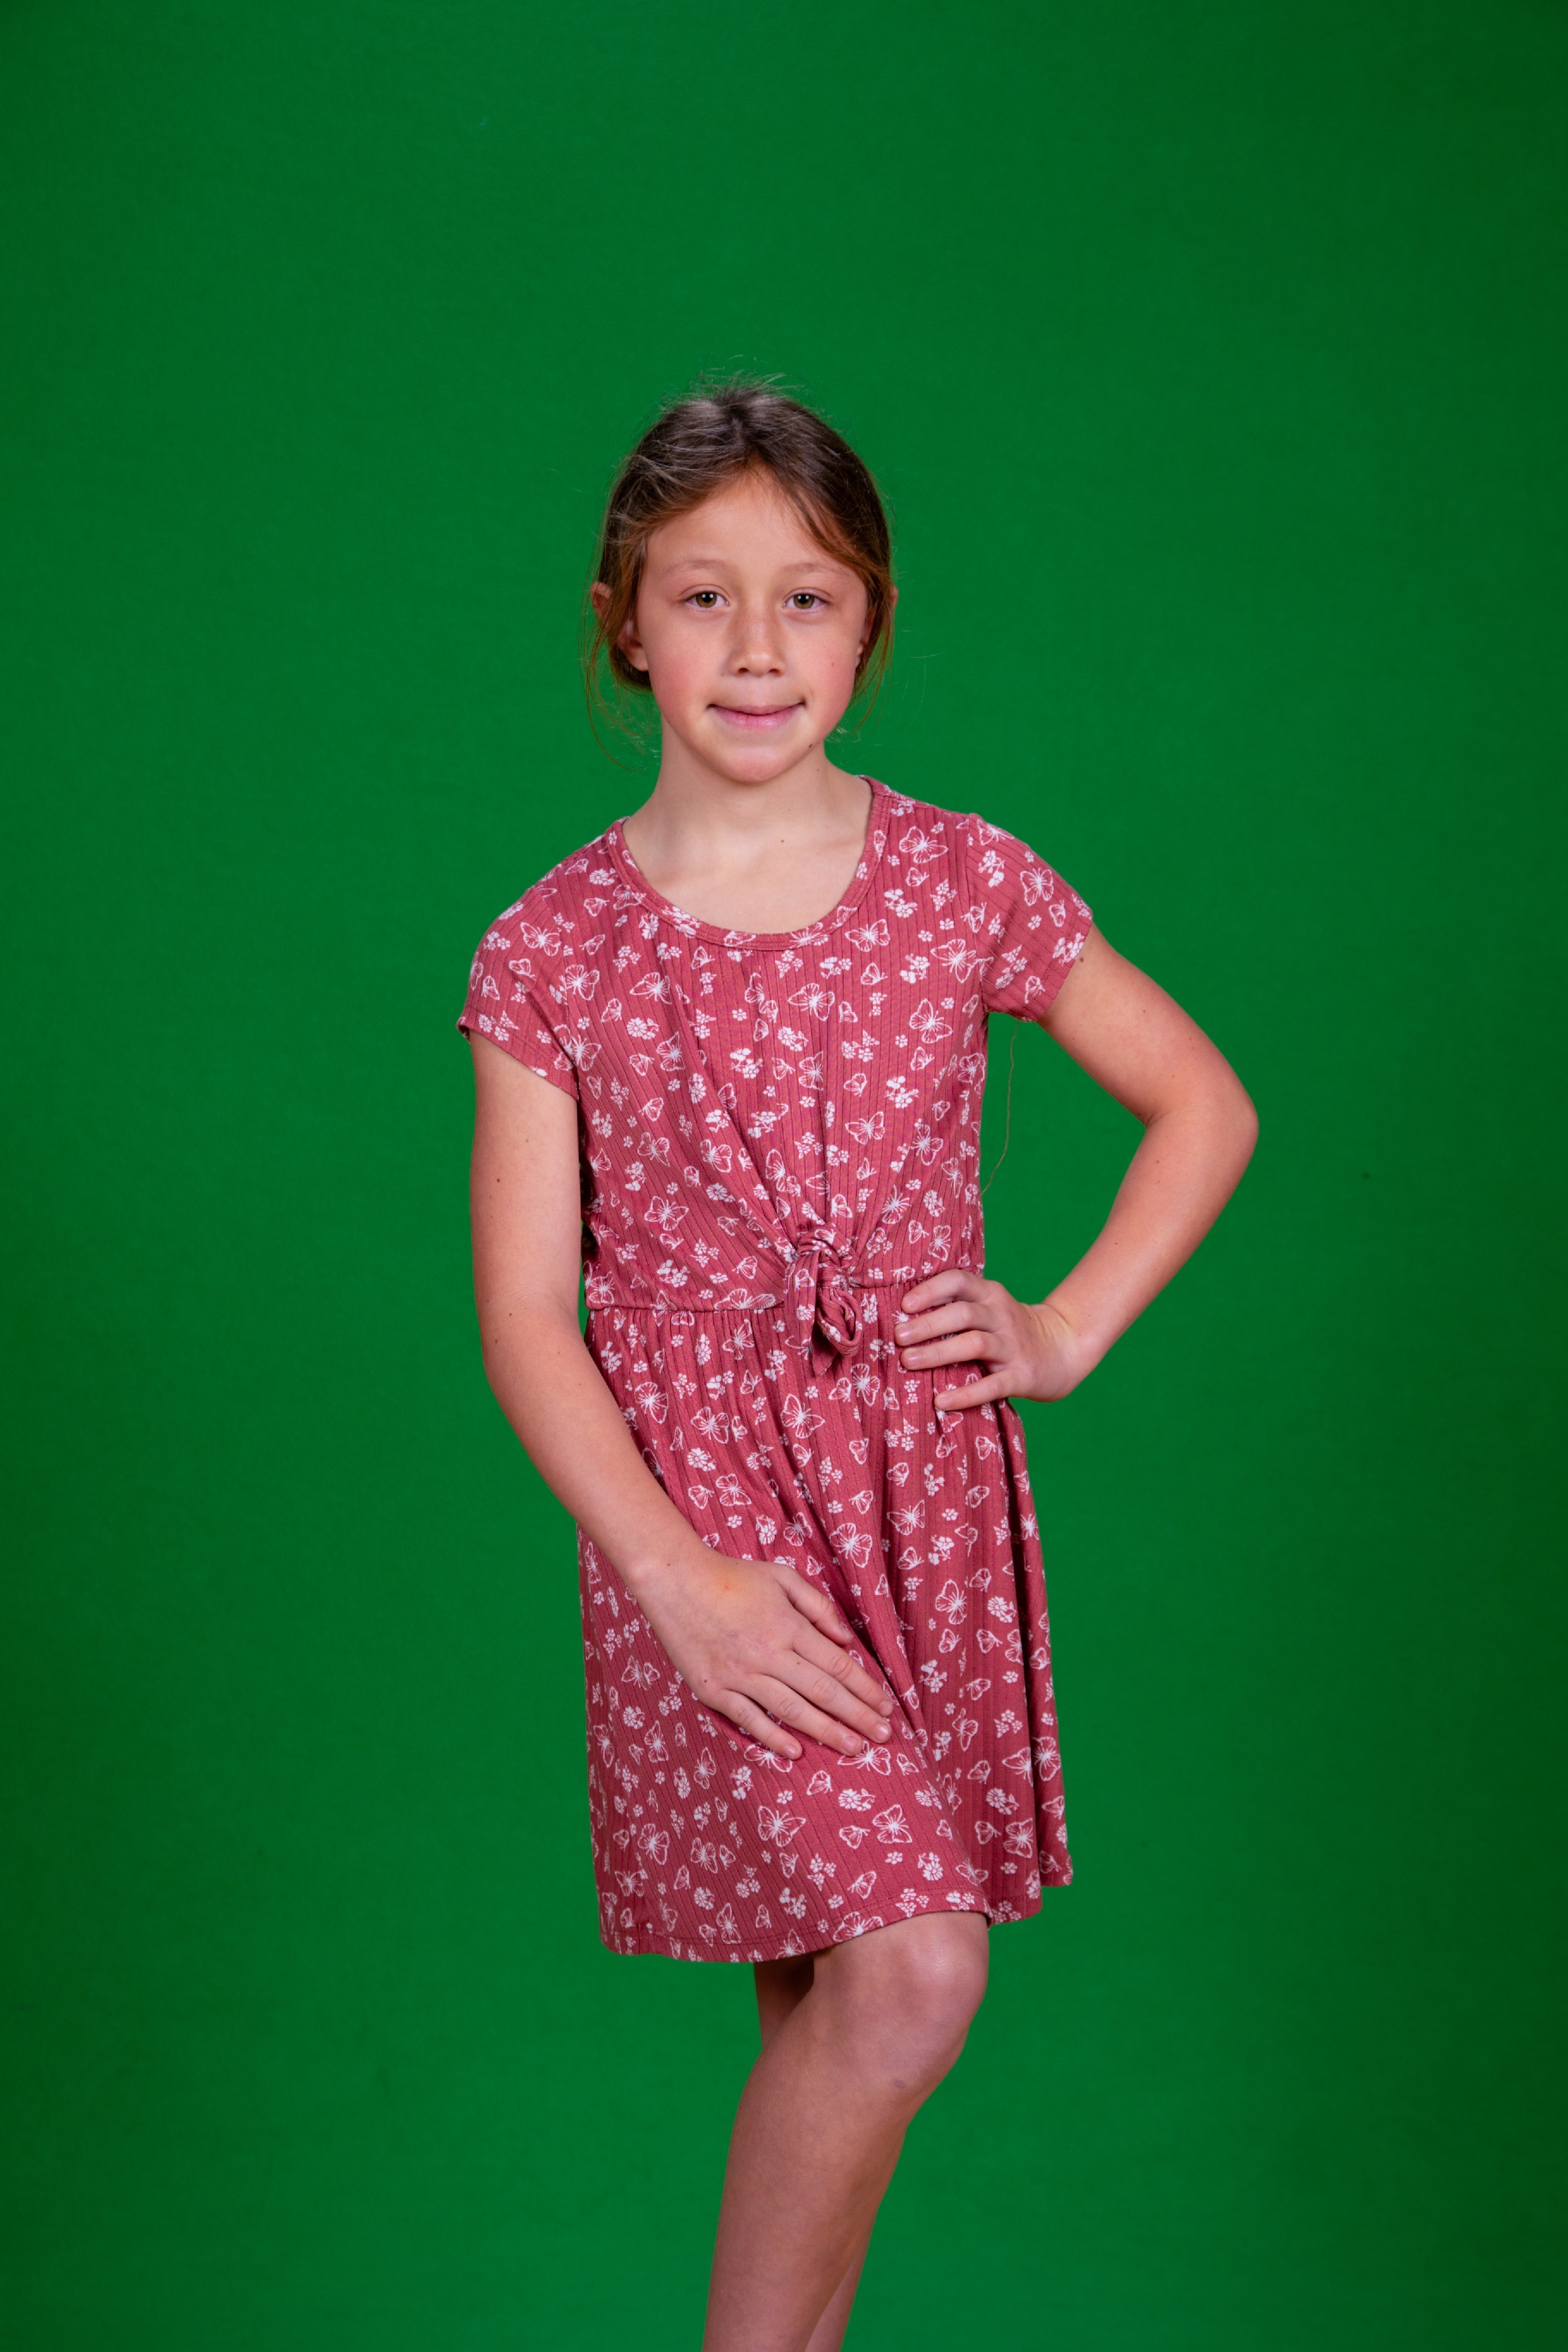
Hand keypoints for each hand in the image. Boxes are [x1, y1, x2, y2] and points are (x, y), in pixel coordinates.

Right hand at [634, 1550, 895, 1762]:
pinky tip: (797, 1752)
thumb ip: (819, 1607)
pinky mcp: (714, 1690)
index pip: (839, 1666)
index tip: (887, 1707)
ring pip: (793, 1712)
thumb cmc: (733, 1577)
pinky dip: (774, 1739)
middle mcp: (769, 1654)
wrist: (674, 1582)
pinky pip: (750, 1721)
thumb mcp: (783, 1578)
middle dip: (859, 1718)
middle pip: (824, 1694)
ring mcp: (740, 1675)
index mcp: (789, 1626)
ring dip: (827, 1733)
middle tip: (884, 1737)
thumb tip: (847, 1640)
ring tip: (854, 1749)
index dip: (867, 1690)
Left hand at [894, 1269, 1090, 1410]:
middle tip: (898, 1337)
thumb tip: (900, 1318)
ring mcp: (1013, 1346)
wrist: (1062, 1349)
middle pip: (963, 1313)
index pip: (958, 1281)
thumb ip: (956, 1307)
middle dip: (927, 1324)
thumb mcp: (989, 1308)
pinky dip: (965, 1394)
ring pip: (974, 1344)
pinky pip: (991, 1385)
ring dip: (938, 1352)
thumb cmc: (1009, 1330)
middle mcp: (1002, 1316)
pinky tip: (940, 1401)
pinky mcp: (1021, 1376)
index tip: (904, 1305)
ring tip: (909, 1361)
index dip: (930, 1290)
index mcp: (991, 1294)